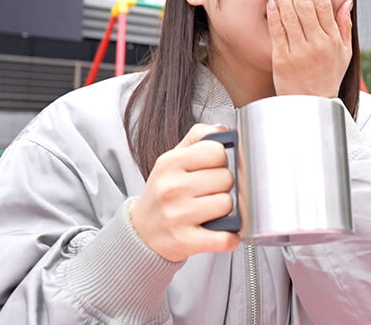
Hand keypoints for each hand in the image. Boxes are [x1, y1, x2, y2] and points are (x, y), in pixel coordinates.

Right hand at [130, 124, 239, 261]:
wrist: (141, 231)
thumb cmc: (162, 193)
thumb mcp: (172, 160)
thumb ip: (197, 139)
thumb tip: (222, 130)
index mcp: (170, 163)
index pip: (216, 151)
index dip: (222, 160)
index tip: (214, 168)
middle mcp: (171, 188)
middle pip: (226, 178)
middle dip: (224, 186)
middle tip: (211, 192)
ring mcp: (177, 216)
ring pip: (228, 204)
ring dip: (226, 210)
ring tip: (212, 211)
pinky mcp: (185, 241)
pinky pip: (224, 237)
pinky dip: (229, 237)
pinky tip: (222, 231)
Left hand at [266, 0, 352, 97]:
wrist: (312, 106)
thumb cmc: (328, 78)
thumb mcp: (344, 54)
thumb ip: (345, 26)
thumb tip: (347, 1)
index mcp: (333, 39)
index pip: (324, 4)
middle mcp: (317, 43)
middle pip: (305, 5)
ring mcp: (299, 52)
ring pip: (291, 15)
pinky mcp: (282, 60)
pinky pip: (278, 33)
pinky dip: (274, 15)